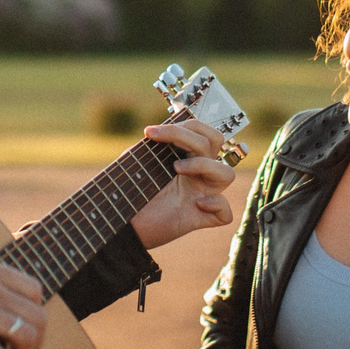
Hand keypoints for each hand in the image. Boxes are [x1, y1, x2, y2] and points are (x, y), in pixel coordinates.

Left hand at [130, 112, 238, 249]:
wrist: (122, 222)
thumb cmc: (129, 191)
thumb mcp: (137, 161)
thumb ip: (152, 145)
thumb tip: (160, 131)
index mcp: (187, 157)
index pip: (202, 131)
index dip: (182, 126)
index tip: (149, 132)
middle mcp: (198, 174)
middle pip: (216, 142)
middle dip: (191, 137)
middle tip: (167, 146)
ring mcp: (201, 196)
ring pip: (227, 174)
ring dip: (204, 165)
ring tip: (177, 169)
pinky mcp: (200, 219)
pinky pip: (225, 213)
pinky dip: (216, 205)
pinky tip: (197, 204)